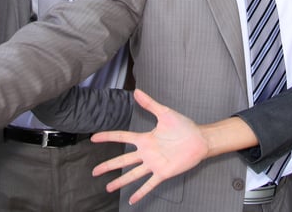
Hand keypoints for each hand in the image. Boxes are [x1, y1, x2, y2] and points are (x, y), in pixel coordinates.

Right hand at [91, 90, 208, 204]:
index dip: (107, 137)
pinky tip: (132, 200)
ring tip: (108, 188)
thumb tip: (137, 91)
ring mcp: (154, 164)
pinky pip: (150, 184)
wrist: (199, 139)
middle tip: (94, 171)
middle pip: (123, 160)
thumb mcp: (164, 113)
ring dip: (120, 181)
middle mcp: (147, 153)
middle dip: (108, 166)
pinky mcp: (163, 172)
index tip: (93, 138)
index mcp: (145, 139)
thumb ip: (150, 104)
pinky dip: (141, 192)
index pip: (121, 137)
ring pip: (132, 174)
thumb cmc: (183, 126)